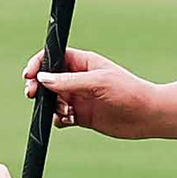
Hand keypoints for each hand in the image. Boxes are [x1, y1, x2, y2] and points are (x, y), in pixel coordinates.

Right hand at [23, 43, 159, 139]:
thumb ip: (68, 82)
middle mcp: (78, 79)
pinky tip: (68, 120)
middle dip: (36, 86)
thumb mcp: (97, 82)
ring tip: (64, 110)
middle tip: (31, 94)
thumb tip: (42, 79)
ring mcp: (79, 98)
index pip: (53, 58)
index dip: (38, 64)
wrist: (147, 115)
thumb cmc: (128, 91)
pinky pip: (60, 117)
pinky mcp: (82, 116)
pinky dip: (59, 119)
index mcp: (82, 63)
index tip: (29, 75)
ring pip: (51, 100)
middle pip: (47, 79)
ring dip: (49, 105)